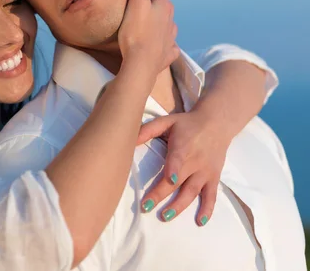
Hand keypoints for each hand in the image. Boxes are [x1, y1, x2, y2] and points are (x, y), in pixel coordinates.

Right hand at [118, 0, 179, 75]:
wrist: (140, 64)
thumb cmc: (135, 31)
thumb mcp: (137, 1)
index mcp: (162, 6)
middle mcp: (169, 21)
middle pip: (166, 3)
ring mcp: (169, 39)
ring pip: (169, 24)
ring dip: (163, 17)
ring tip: (153, 15)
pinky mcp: (165, 55)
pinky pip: (169, 46)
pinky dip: (167, 41)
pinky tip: (164, 43)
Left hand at [136, 109, 230, 225]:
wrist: (217, 123)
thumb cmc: (186, 123)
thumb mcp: (167, 121)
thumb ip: (148, 130)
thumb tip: (128, 139)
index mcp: (183, 146)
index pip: (178, 158)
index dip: (173, 168)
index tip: (168, 179)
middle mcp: (195, 161)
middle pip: (178, 181)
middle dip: (161, 194)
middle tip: (145, 207)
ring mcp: (205, 171)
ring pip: (192, 192)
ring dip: (179, 206)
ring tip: (165, 216)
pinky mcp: (214, 177)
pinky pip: (211, 196)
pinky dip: (207, 209)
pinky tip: (199, 222)